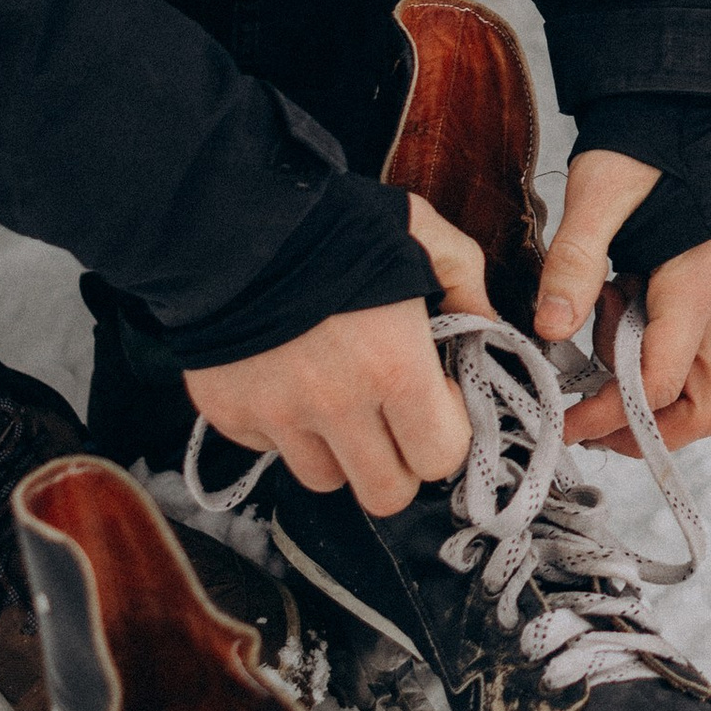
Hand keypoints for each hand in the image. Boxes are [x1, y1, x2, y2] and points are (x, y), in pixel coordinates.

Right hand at [182, 190, 486, 515]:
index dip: (445, 431)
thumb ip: (466, 281)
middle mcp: (335, 406)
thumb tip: (484, 322)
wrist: (226, 217)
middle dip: (399, 462)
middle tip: (393, 418)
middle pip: (385, 493)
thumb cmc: (331, 223)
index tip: (433, 393)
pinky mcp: (229, 414)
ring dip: (339, 451)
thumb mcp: (422, 232)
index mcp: (393, 368)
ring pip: (325, 479)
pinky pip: (270, 449)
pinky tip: (287, 378)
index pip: (439, 458)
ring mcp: (277, 416)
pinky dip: (283, 428)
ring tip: (337, 396)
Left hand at [537, 148, 710, 454]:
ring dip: (646, 403)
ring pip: (699, 392)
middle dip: (647, 431)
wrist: (681, 111)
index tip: (564, 421)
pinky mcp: (702, 300)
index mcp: (695, 288)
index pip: (661, 384)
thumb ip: (575, 261)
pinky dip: (644, 367)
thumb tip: (551, 330)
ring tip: (592, 369)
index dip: (610, 414)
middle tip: (590, 423)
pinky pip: (684, 360)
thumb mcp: (598, 194)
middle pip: (705, 409)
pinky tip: (607, 326)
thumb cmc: (643, 146)